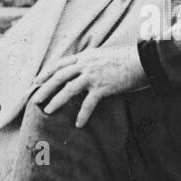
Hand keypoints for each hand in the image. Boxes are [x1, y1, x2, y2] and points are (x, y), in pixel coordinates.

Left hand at [32, 44, 148, 127]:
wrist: (144, 60)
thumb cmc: (127, 59)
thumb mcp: (105, 55)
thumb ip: (92, 61)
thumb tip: (85, 70)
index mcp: (85, 56)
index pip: (60, 63)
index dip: (46, 72)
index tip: (36, 81)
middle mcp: (86, 64)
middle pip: (59, 76)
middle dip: (45, 88)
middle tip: (36, 99)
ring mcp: (93, 75)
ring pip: (68, 89)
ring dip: (57, 101)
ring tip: (48, 111)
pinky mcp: (103, 87)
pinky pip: (88, 103)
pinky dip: (82, 114)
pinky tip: (78, 124)